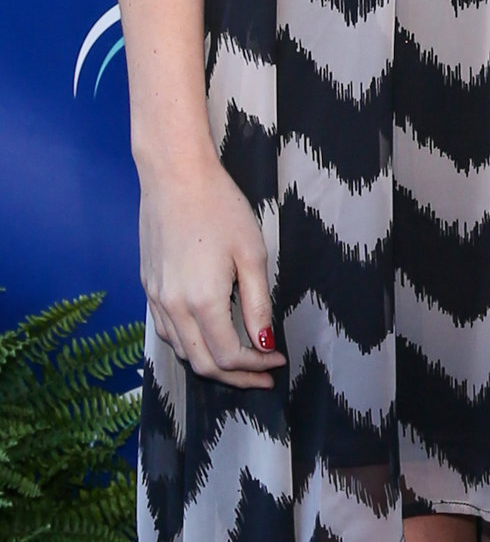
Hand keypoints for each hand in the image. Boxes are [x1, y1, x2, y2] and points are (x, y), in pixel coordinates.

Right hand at [139, 151, 284, 387]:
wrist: (175, 176)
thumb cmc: (219, 206)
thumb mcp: (251, 253)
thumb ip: (258, 302)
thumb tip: (265, 341)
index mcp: (202, 302)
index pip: (229, 356)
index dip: (255, 365)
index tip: (278, 361)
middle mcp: (173, 309)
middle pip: (202, 363)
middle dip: (236, 376)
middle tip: (262, 373)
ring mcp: (156, 299)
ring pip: (182, 351)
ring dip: (212, 363)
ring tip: (242, 360)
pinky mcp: (148, 287)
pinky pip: (168, 332)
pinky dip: (190, 344)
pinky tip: (209, 335)